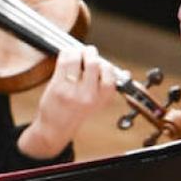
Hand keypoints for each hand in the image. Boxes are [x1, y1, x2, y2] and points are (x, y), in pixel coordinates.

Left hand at [19, 45, 114, 159]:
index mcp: (100, 100)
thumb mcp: (97, 104)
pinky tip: (67, 55)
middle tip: (88, 52)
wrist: (54, 129)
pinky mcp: (57, 86)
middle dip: (91, 53)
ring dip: (77, 51)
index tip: (101, 63)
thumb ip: (108, 87)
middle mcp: (88, 96)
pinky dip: (66, 53)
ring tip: (77, 52)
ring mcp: (71, 91)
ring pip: (77, 59)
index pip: (111, 75)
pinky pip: (63, 61)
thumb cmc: (76, 114)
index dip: (106, 65)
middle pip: (94, 63)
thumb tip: (127, 73)